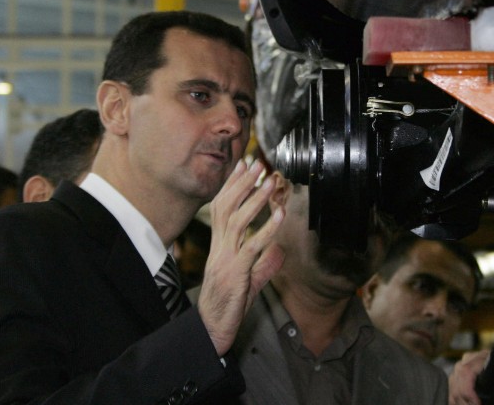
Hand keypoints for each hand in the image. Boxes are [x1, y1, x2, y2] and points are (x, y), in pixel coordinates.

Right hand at [197, 160, 284, 354]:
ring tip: (270, 182)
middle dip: (242, 183)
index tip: (243, 165)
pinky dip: (268, 229)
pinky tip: (281, 216)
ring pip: (238, 222)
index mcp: (219, 246)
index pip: (222, 208)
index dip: (231, 185)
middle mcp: (219, 248)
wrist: (212, 329)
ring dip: (255, 200)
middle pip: (226, 207)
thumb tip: (280, 250)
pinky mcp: (235, 273)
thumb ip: (263, 264)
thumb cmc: (229, 305)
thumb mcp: (248, 280)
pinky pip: (252, 247)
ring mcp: (226, 259)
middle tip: (257, 163)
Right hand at [449, 350, 493, 404]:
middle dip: (464, 400)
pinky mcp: (459, 374)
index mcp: (486, 357)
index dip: (468, 392)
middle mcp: (471, 358)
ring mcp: (463, 365)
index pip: (466, 372)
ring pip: (452, 385)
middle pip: (457, 379)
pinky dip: (456, 400)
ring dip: (459, 401)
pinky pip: (451, 388)